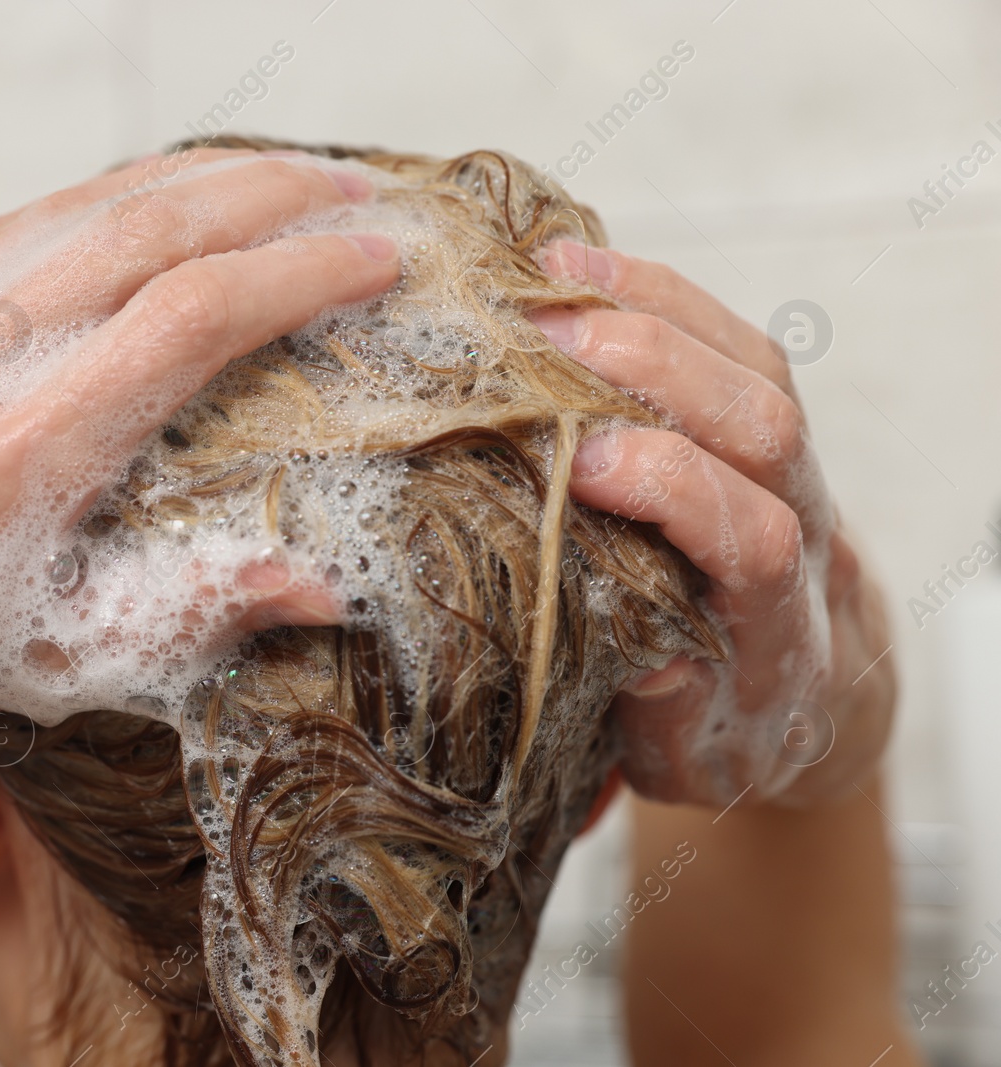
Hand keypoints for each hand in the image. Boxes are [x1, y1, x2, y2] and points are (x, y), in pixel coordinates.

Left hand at [0, 148, 398, 780]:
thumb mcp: (42, 671)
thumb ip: (189, 615)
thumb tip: (322, 583)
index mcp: (14, 465)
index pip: (191, 319)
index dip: (300, 275)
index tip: (376, 259)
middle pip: (149, 228)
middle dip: (271, 194)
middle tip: (354, 192)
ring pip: (80, 206)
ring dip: (196, 181)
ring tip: (279, 181)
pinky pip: (10, 227)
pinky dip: (105, 204)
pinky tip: (157, 209)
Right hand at [528, 241, 893, 807]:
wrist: (796, 686)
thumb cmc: (719, 727)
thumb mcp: (686, 760)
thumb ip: (668, 717)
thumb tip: (649, 661)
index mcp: (777, 628)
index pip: (756, 539)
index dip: (678, 491)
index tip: (583, 466)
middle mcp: (801, 532)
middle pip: (764, 428)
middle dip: (657, 371)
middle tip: (544, 342)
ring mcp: (789, 468)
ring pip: (754, 366)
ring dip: (654, 310)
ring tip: (551, 277)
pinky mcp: (758, 421)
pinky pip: (728, 338)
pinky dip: (654, 293)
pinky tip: (576, 266)